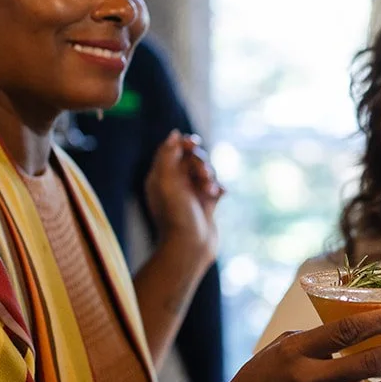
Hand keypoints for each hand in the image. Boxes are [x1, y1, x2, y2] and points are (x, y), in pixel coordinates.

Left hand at [144, 131, 222, 269]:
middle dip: (201, 162)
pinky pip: (216, 188)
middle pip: (192, 159)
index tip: (194, 144)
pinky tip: (219, 194)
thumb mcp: (166, 180)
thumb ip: (168, 155)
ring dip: (211, 177)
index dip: (185, 144)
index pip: (173, 150)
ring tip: (209, 191)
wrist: (189, 247)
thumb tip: (175, 134)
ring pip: (207, 173)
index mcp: (161, 177)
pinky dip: (219, 188)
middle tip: (202, 175)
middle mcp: (175, 184)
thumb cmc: (175, 214)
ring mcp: (191, 195)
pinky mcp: (206, 206)